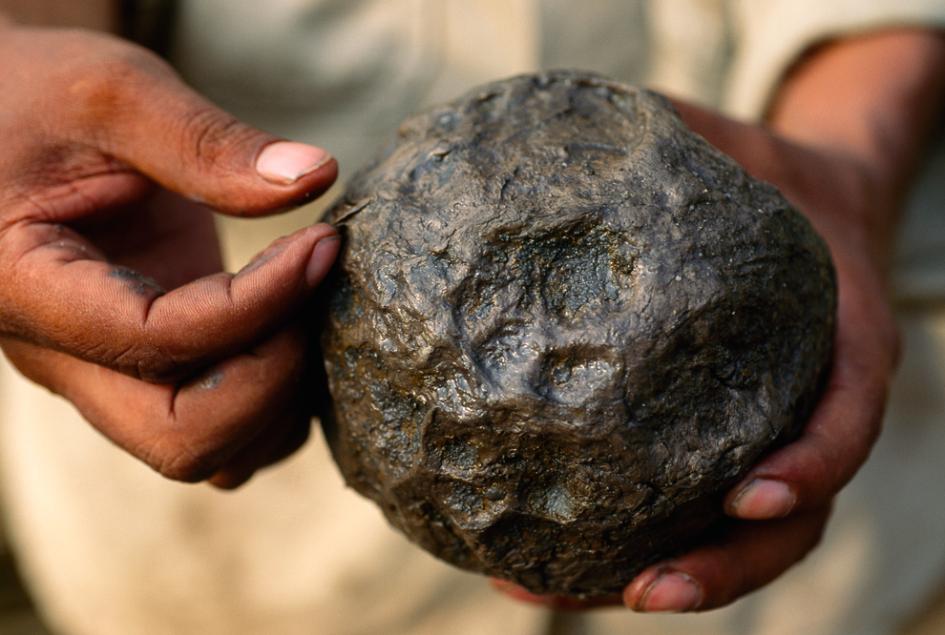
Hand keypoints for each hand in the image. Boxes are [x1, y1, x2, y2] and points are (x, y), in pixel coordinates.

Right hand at [0, 24, 338, 487]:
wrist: (8, 120)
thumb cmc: (39, 96)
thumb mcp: (113, 93)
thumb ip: (208, 143)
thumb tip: (315, 176)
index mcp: (27, 288)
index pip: (159, 341)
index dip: (261, 303)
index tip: (320, 242)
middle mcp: (61, 357)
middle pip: (181, 440)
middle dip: (273, 377)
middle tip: (318, 291)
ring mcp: (105, 374)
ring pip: (209, 454)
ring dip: (281, 399)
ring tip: (314, 305)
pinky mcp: (146, 371)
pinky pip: (221, 435)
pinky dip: (274, 404)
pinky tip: (297, 327)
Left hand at [495, 27, 944, 611]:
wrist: (802, 202)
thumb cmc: (766, 177)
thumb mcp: (733, 144)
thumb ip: (675, 133)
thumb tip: (566, 120)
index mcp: (843, 347)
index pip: (843, 423)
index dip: (806, 468)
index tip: (746, 497)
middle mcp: (810, 410)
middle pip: (787, 520)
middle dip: (720, 567)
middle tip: (639, 592)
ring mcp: (766, 437)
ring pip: (729, 537)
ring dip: (656, 576)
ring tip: (545, 592)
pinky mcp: (715, 444)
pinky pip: (678, 504)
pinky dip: (620, 535)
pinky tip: (532, 545)